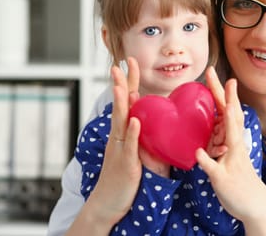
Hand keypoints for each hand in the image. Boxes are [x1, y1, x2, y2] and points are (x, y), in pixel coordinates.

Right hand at [83, 57, 142, 225]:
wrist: (107, 203)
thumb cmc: (125, 178)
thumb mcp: (136, 152)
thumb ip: (144, 136)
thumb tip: (157, 123)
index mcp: (123, 132)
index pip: (127, 102)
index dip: (128, 82)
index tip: (129, 63)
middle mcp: (119, 136)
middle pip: (120, 105)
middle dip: (121, 83)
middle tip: (119, 63)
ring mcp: (121, 149)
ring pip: (121, 121)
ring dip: (122, 102)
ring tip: (122, 84)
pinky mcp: (126, 163)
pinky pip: (129, 146)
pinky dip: (132, 132)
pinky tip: (135, 120)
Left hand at [196, 67, 265, 234]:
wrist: (254, 205)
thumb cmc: (238, 177)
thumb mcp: (228, 154)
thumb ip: (219, 139)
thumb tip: (211, 127)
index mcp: (232, 138)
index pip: (226, 110)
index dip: (220, 91)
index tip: (213, 72)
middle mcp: (234, 145)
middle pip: (229, 115)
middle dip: (224, 94)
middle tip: (215, 73)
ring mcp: (231, 160)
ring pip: (230, 138)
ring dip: (228, 121)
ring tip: (227, 104)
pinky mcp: (223, 178)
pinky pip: (214, 169)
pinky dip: (207, 161)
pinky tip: (198, 153)